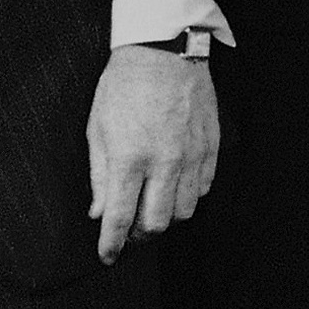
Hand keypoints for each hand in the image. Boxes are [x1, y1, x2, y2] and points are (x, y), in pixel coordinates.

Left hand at [87, 43, 219, 263]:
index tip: (106, 257)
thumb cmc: (123, 86)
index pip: (120, 216)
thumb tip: (99, 213)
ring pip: (183, 212)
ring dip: (164, 218)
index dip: (111, 243)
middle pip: (157, 223)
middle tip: (128, 233)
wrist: (162, 52)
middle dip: (139, 236)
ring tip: (149, 207)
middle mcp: (164, 162)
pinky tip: (172, 187)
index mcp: (129, 156)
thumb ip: (99, 175)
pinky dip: (186, 197)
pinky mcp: (211, 149)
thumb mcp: (97, 127)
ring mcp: (192, 157)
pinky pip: (203, 190)